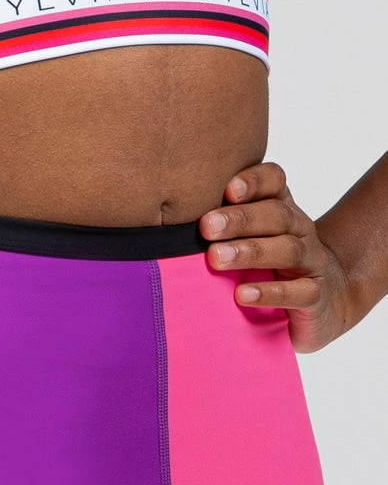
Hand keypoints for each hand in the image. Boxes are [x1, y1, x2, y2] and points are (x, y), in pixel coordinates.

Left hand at [199, 162, 356, 353]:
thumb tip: (161, 228)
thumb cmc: (270, 268)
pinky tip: (242, 296)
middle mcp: (300, 230)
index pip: (275, 181)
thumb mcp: (247, 243)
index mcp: (281, 210)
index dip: (254, 181)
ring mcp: (312, 263)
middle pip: (276, 215)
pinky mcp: (315, 297)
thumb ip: (218, 230)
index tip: (227, 189)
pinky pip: (299, 292)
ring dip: (250, 252)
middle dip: (240, 219)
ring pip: (287, 249)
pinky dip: (270, 293)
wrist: (323, 303)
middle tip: (206, 228)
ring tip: (217, 259)